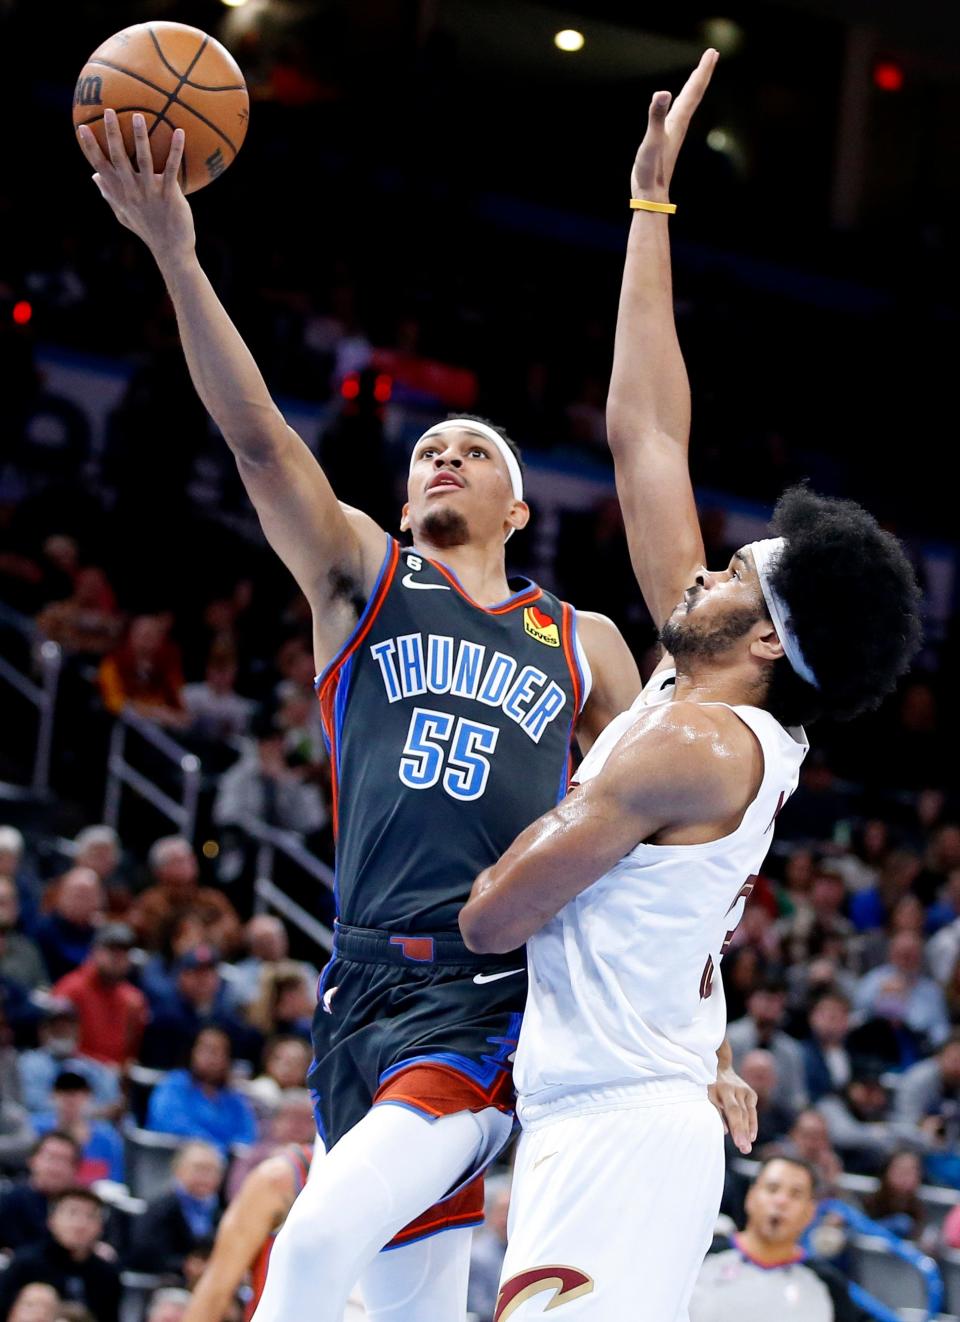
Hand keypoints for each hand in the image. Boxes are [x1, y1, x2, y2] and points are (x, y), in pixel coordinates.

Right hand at [77, 109, 194, 261]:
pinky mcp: (169, 195)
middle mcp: (131, 191)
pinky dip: (176, 150)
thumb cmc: (147, 229)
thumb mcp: (123, 213)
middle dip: (111, 133)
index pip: (100, 166)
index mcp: (119, 193)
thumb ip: (109, 194)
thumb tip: (94, 176)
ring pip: (142, 160)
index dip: (90, 147)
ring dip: (139, 137)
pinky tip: (180, 132)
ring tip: (138, 116)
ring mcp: (149, 192)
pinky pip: (171, 168)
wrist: (170, 249)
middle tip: (108, 111)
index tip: (82, 127)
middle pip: (117, 158)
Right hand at [631, 49, 718, 200]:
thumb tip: (662, 93)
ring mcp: (673, 132)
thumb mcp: (651, 140)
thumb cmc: (651, 170)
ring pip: (687, 103)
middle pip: (694, 94)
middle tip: (711, 54)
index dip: (702, 70)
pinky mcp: (665, 139)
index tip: (712, 52)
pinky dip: (681, 102)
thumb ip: (656, 116)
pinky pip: (677, 113)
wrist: (651, 194)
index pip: (693, 91)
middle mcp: (679, 124)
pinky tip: (677, 103)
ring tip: (698, 74)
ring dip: (694, 87)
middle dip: (702, 73)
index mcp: (678, 121)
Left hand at [709, 1063, 757, 1154]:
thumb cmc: (710, 1085)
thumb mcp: (707, 1094)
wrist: (720, 1067)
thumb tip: (725, 1131)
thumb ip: (716, 1112)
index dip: (737, 1127)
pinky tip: (751, 1137)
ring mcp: (746, 1091)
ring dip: (749, 1132)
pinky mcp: (751, 1093)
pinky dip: (752, 1124)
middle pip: (742, 1114)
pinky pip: (752, 1112)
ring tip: (747, 1148)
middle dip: (743, 1133)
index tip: (739, 1142)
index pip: (733, 1111)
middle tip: (744, 1149)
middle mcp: (737, 1089)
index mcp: (724, 1089)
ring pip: (749, 1114)